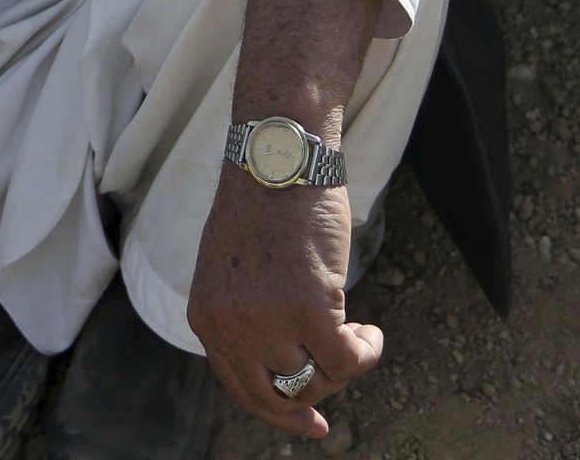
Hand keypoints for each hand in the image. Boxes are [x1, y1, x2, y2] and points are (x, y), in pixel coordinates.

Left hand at [188, 171, 377, 439]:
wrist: (280, 155)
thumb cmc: (266, 202)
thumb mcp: (237, 268)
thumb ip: (247, 313)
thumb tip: (287, 359)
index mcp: (208, 317)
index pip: (241, 388)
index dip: (278, 414)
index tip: (310, 424)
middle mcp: (231, 326)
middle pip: (278, 396)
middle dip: (310, 407)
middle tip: (332, 414)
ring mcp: (267, 319)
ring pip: (317, 380)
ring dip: (343, 365)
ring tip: (358, 334)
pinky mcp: (309, 307)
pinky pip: (347, 360)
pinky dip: (366, 352)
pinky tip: (371, 333)